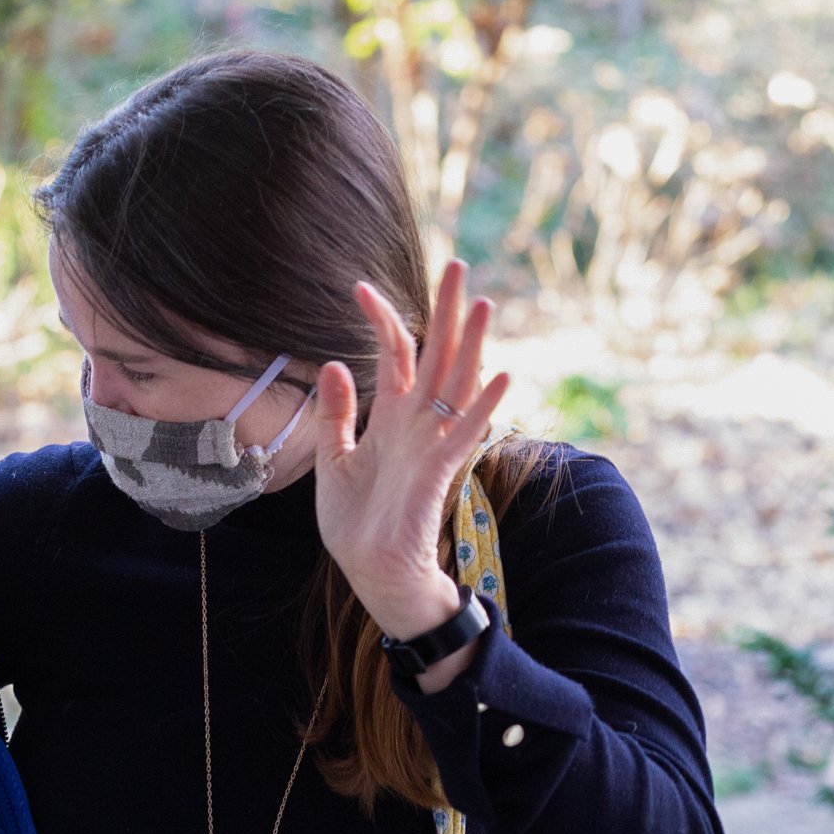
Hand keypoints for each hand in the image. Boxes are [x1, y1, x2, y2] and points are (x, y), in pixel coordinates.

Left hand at [316, 259, 510, 690]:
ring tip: (482, 302)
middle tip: (458, 263)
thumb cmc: (357, 522)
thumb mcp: (334, 458)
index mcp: (391, 417)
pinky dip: (483, 405)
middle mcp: (417, 423)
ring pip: (458, 384)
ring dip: (471, 344)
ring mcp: (431, 444)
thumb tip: (333, 363)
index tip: (359, 287)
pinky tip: (499, 374)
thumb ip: (337, 413)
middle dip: (447, 311)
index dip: (381, 319)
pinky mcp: (439, 471)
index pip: (395, 354)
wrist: (371, 570)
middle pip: (438, 355)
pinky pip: (465, 433)